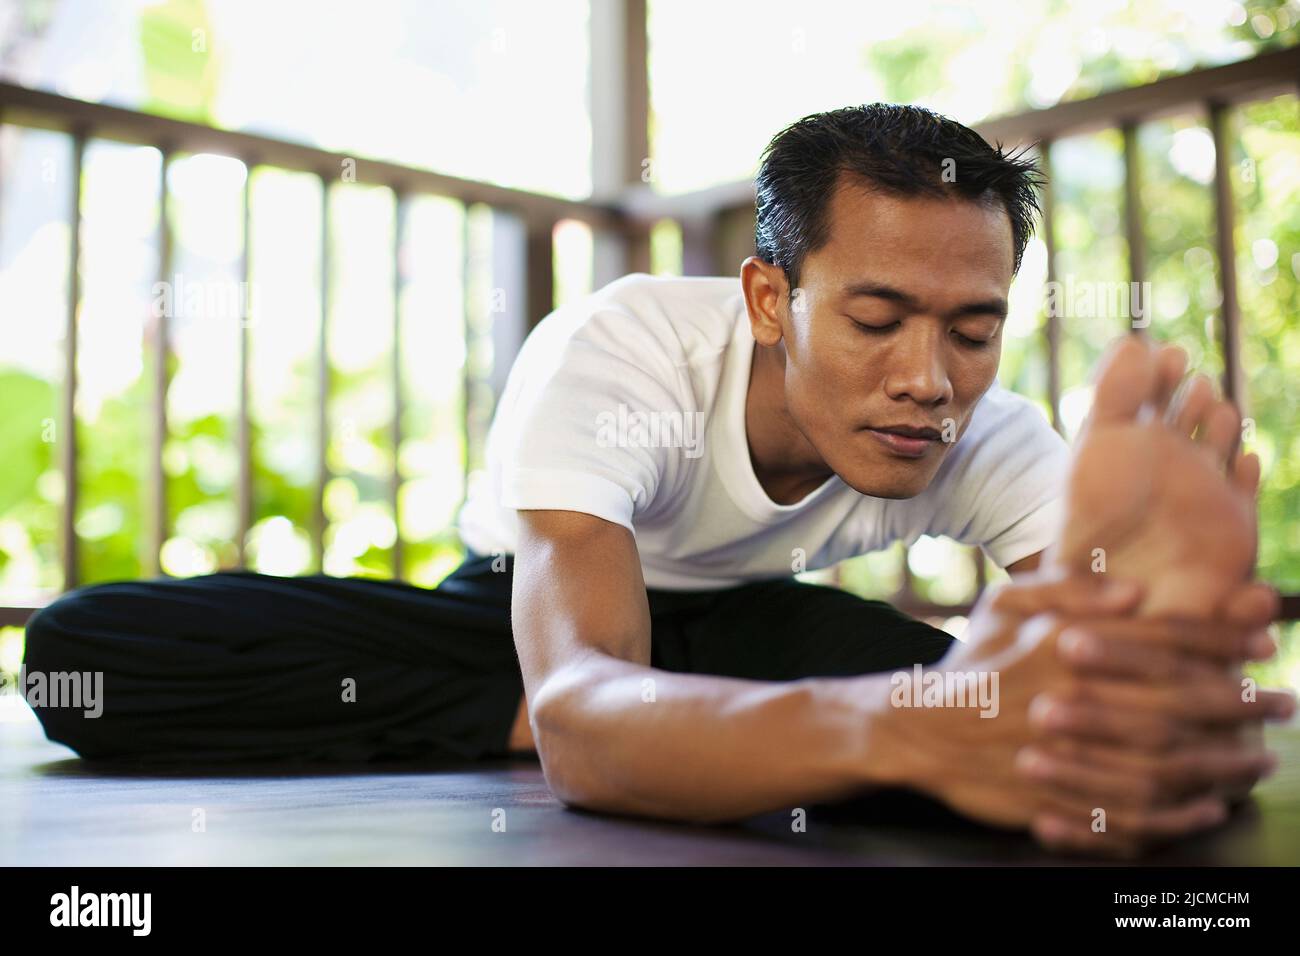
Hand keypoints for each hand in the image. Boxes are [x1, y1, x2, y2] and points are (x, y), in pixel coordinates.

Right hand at [882, 571, 1291, 857]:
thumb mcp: (1005, 603)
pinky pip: (1126, 816)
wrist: (916, 728)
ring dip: (1220, 763)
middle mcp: (1065, 698)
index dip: (1219, 639)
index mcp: (1059, 645)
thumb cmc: (973, 661)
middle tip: (1286, 703)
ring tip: (1260, 760)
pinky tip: (1207, 809)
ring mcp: (1060, 754)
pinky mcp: (1051, 802)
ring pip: (1160, 763)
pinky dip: (1176, 817)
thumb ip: (1066, 585)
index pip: (1156, 638)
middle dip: (1242, 703)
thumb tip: (1135, 588)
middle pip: (1174, 702)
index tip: (1264, 642)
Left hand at [1045, 336, 1259, 617]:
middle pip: (1192, 413)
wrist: (1111, 594)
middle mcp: (1169, 461)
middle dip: (1195, 396)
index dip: (1161, 372)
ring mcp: (1202, 490)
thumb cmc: (1092, 523)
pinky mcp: (1230, 524)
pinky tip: (1242, 458)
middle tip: (1193, 385)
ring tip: (1213, 411)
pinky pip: (1243, 488)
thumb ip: (1116, 395)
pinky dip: (1244, 473)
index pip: (1153, 394)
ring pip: (1220, 442)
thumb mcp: (1100, 448)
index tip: (1167, 355)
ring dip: (1219, 423)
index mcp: (1132, 441)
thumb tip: (1133, 340)